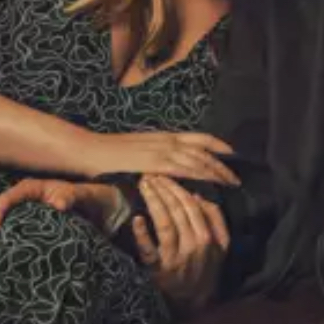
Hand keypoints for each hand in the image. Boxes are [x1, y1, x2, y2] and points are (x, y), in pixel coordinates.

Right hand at [0, 178, 121, 239]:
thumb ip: (73, 196)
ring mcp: (23, 218)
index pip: (8, 199)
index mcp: (33, 190)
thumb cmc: (97, 200)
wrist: (108, 211)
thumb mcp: (87, 195)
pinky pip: (4, 238)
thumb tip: (57, 204)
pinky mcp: (26, 232)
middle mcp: (24, 202)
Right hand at [80, 130, 240, 186]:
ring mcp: (160, 150)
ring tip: (231, 185)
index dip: (218, 145)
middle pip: (204, 149)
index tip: (232, 154)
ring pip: (198, 159)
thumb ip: (152, 158)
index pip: (198, 138)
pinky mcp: (154, 163)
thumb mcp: (135, 152)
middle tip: (237, 178)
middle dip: (223, 163)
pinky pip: (184, 169)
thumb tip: (164, 168)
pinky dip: (200, 176)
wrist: (86, 150)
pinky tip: (211, 186)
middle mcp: (165, 140)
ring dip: (217, 172)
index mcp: (162, 136)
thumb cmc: (106, 155)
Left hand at [132, 175, 228, 315]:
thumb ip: (215, 221)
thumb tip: (200, 194)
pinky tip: (136, 219)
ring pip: (165, 223)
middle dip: (165, 188)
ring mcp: (178, 259)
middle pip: (180, 210)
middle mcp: (197, 247)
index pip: (196, 206)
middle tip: (151, 174)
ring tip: (144, 185)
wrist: (190, 304)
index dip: (181, 187)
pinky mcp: (159, 271)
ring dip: (154, 201)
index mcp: (213, 239)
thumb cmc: (202, 269)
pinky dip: (142, 234)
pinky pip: (149, 249)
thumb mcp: (219, 247)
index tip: (168, 174)